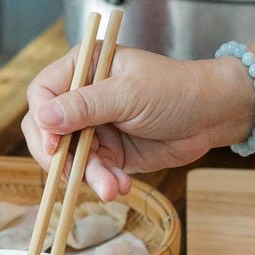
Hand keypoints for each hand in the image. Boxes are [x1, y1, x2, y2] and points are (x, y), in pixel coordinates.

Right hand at [22, 46, 253, 200]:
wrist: (212, 116)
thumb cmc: (175, 89)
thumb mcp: (129, 94)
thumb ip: (86, 105)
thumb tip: (43, 116)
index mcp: (83, 67)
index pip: (43, 92)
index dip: (42, 120)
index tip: (54, 145)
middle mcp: (82, 96)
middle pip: (47, 129)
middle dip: (59, 156)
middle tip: (71, 174)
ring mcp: (93, 127)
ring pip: (69, 157)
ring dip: (87, 175)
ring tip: (111, 186)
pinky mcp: (108, 153)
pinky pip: (92, 172)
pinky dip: (103, 182)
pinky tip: (121, 185)